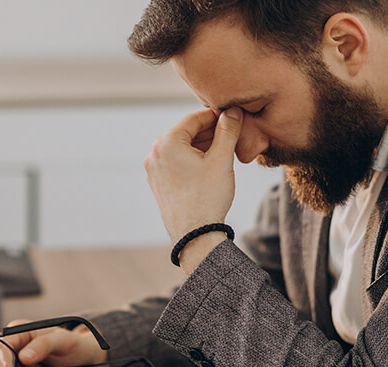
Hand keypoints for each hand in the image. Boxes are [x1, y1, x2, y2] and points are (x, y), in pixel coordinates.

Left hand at [144, 108, 242, 244]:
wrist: (195, 235)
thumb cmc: (208, 197)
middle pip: (186, 133)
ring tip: (224, 151)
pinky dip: (193, 160)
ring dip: (202, 146)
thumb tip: (233, 111)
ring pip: (182, 149)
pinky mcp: (158, 183)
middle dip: (210, 132)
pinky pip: (176, 163)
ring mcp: (154, 170)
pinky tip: (210, 166)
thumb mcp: (222, 159)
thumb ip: (227, 131)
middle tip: (232, 134)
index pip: (194, 119)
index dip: (216, 116)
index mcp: (166, 143)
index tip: (233, 117)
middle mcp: (154, 154)